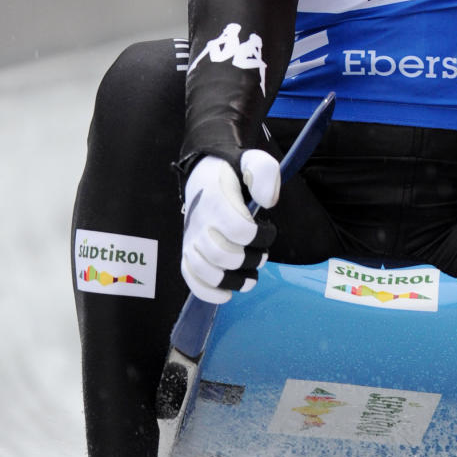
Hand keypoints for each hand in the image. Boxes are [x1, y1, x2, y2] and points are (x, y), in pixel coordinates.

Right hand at [181, 151, 279, 303]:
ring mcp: (191, 239)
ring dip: (232, 281)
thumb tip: (268, 202)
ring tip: (251, 279)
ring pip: (206, 270)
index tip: (268, 230)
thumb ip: (264, 174)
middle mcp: (200, 222)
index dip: (260, 236)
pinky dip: (207, 292)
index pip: (238, 229)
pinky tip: (226, 295)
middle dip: (250, 260)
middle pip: (223, 254)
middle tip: (263, 255)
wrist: (204, 175)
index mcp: (216, 200)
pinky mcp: (188, 251)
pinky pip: (190, 277)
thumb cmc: (233, 172)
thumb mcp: (253, 161)